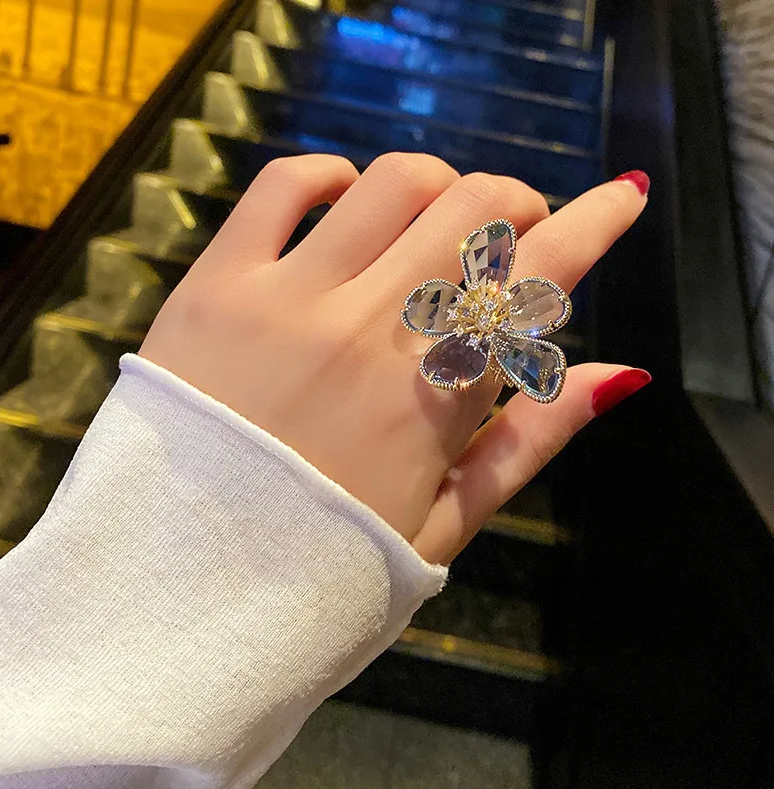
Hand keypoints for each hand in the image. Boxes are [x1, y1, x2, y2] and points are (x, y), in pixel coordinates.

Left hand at [140, 153, 648, 563]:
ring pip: (394, 183)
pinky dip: (331, 175)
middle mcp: (372, 332)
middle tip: (512, 230)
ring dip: (439, 185)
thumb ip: (531, 442)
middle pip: (475, 209)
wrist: (179, 602)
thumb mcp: (445, 527)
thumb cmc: (323, 573)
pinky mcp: (213, 288)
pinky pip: (283, 186)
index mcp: (438, 398)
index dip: (596, 225)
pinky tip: (345, 198)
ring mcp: (287, 301)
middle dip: (516, 204)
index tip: (621, 198)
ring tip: (433, 219)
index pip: (540, 281)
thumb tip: (618, 374)